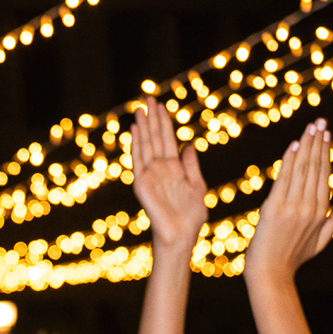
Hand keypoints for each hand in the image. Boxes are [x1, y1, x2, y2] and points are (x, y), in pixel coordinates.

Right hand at [130, 101, 207, 250]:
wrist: (181, 236)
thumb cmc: (191, 217)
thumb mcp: (197, 186)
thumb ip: (191, 166)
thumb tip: (188, 146)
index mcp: (174, 169)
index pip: (168, 140)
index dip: (165, 123)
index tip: (162, 105)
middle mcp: (160, 169)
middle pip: (156, 138)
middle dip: (152, 118)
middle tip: (148, 97)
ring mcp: (150, 175)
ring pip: (146, 144)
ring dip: (143, 126)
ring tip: (140, 107)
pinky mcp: (142, 182)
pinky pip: (138, 158)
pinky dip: (136, 143)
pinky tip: (135, 128)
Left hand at [245, 120, 332, 282]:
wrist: (270, 273)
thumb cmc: (293, 258)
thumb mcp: (320, 241)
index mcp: (321, 212)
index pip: (324, 175)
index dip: (325, 152)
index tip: (325, 134)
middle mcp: (308, 207)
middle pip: (314, 167)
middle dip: (317, 142)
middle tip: (320, 121)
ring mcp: (292, 207)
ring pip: (301, 169)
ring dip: (305, 145)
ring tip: (310, 127)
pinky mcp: (274, 208)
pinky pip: (283, 179)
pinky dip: (288, 161)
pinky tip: (293, 145)